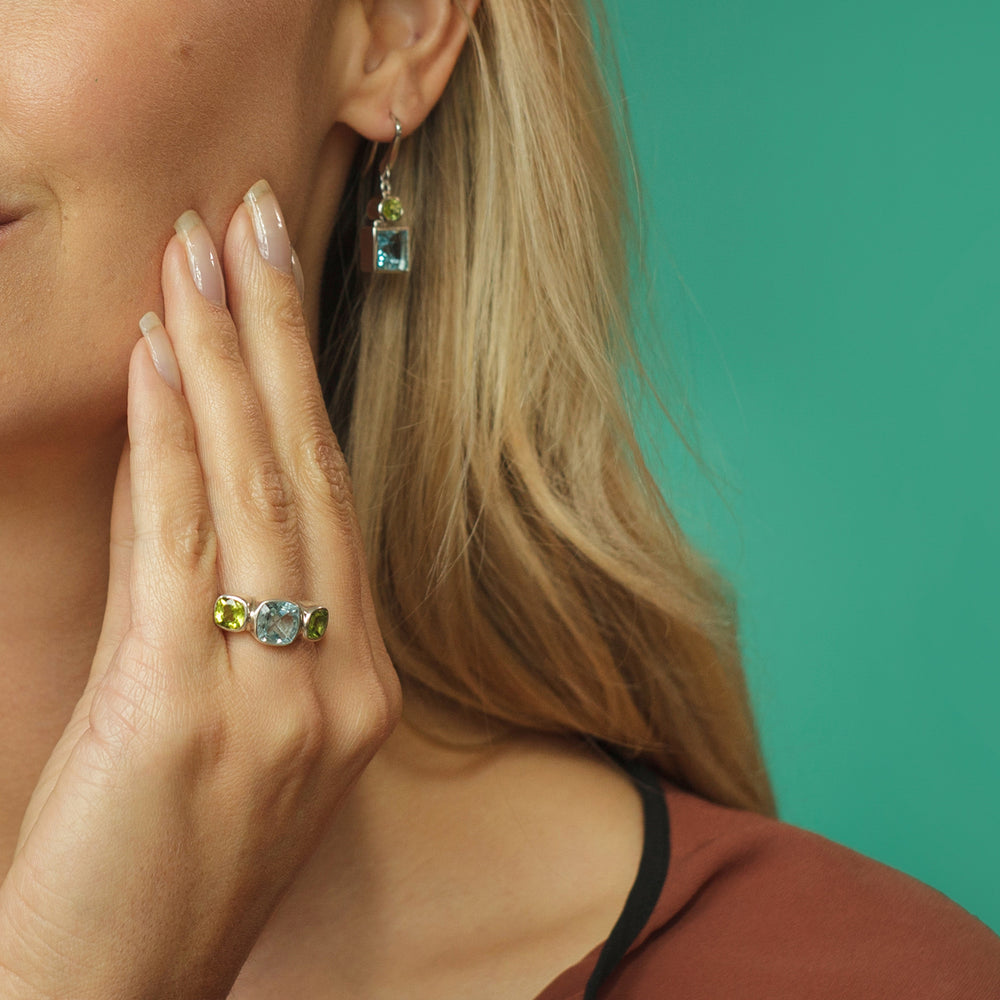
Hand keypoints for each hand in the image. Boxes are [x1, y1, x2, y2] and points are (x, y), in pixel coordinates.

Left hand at [0, 182, 400, 998]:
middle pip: (311, 475)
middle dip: (279, 335)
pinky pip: (185, 545)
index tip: (280, 284)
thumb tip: (192, 463)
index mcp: (362, 687)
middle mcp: (340, 681)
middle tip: (255, 220)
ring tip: (200, 254)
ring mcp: (280, 696)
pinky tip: (157, 356)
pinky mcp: (195, 711)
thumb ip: (229, 601)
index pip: (333, 504)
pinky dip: (171, 439)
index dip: (307, 387)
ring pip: (256, 492)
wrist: (119, 993)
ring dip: (222, 361)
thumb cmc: (174, 865)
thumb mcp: (236, 732)